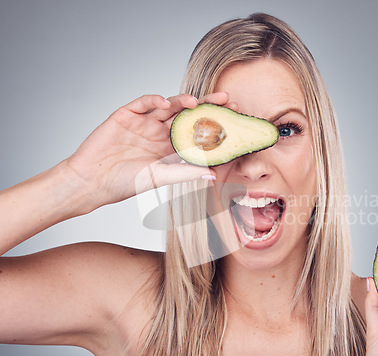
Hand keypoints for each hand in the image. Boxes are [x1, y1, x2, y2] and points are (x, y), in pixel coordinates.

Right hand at [63, 92, 230, 209]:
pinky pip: (142, 103)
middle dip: (206, 106)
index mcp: (170, 147)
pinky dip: (154, 100)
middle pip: (187, 114)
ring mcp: (143, 122)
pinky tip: (165, 103)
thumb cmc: (125, 183)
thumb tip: (213, 175)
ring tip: (195, 103)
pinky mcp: (126, 115)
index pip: (196, 131)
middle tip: (225, 99)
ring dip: (182, 101)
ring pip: (168, 106)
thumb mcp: (160, 177)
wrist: (92, 182)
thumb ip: (186, 173)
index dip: (214, 124)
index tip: (233, 118)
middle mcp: (159, 132)